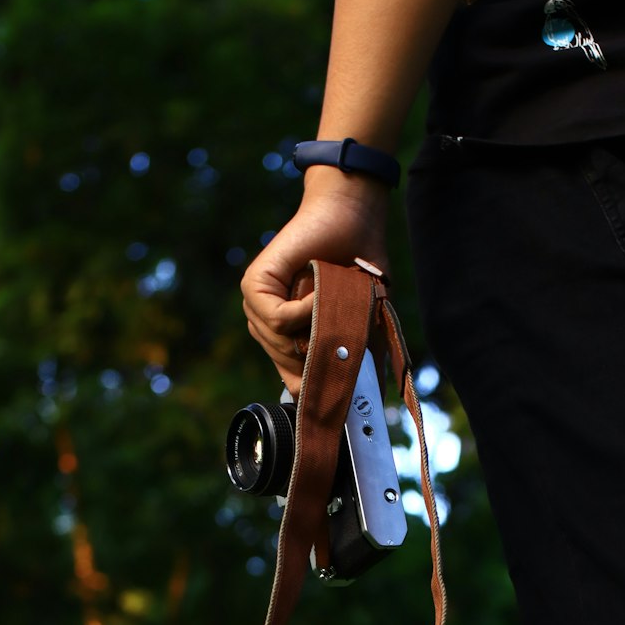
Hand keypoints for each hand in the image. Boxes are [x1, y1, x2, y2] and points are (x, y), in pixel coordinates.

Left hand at [240, 170, 389, 395]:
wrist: (351, 219)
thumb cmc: (359, 265)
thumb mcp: (362, 323)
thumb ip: (360, 360)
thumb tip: (371, 405)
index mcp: (287, 336)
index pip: (292, 378)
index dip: (313, 388)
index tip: (334, 401)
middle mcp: (267, 324)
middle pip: (289, 367)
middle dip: (319, 360)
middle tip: (346, 343)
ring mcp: (256, 306)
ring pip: (283, 346)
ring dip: (315, 329)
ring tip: (335, 305)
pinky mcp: (253, 286)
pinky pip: (279, 320)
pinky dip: (303, 312)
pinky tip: (318, 294)